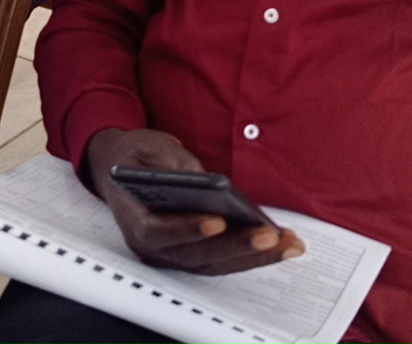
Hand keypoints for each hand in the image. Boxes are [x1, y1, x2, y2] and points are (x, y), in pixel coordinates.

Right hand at [85, 128, 303, 275]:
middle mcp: (153, 246)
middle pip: (197, 255)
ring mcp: (174, 254)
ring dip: (256, 256)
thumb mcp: (152, 150)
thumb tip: (209, 183)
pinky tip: (281, 242)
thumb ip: (176, 167)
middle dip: (237, 246)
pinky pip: (225, 259)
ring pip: (217, 262)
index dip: (187, 230)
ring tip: (288, 242)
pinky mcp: (194, 254)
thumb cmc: (137, 158)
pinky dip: (254, 253)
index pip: (158, 233)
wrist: (124, 166)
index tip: (216, 222)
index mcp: (134, 219)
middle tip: (268, 235)